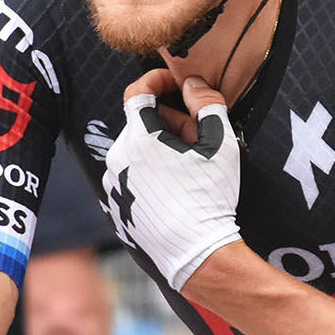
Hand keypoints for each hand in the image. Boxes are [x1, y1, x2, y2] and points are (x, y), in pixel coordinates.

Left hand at [101, 71, 241, 291]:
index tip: (176, 84)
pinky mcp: (116, 204)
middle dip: (172, 122)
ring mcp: (114, 182)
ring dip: (161, 147)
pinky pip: (132, 173)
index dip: (158, 80)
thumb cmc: (209, 198)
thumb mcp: (220, 145)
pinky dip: (151, 170)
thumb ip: (207, 105)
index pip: (138, 91)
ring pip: (137, 148)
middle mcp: (118, 157)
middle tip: (201, 139)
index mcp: (140, 138)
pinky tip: (177, 189)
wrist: (195, 254)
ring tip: (191, 168)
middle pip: (143, 121)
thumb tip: (192, 84)